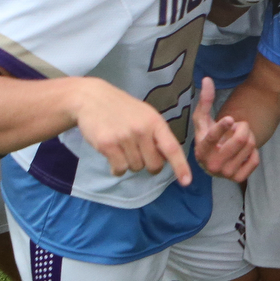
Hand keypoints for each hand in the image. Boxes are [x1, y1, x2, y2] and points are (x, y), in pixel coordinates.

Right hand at [70, 77, 191, 182]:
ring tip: (123, 146)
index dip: (180, 166)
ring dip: (130, 163)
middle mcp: (142, 130)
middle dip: (149, 165)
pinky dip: (117, 168)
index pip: (172, 148)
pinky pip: (119, 169)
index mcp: (155, 122)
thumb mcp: (146, 115)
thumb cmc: (123, 109)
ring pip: (135, 168)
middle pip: (154, 165)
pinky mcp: (107, 145)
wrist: (93, 99)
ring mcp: (124, 138)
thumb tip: (165, 159)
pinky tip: (113, 154)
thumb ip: (156, 135)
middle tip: (140, 152)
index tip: (186, 182)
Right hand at [192, 76, 258, 181]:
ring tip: (238, 137)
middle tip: (237, 126)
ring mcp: (225, 174)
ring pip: (250, 146)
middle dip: (242, 127)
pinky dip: (253, 151)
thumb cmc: (207, 135)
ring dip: (248, 136)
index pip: (212, 138)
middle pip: (240, 139)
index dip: (222, 127)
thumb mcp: (203, 119)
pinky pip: (255, 159)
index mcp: (201, 150)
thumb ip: (205, 99)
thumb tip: (207, 79)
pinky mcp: (238, 178)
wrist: (213, 159)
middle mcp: (212, 166)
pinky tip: (243, 151)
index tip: (230, 119)